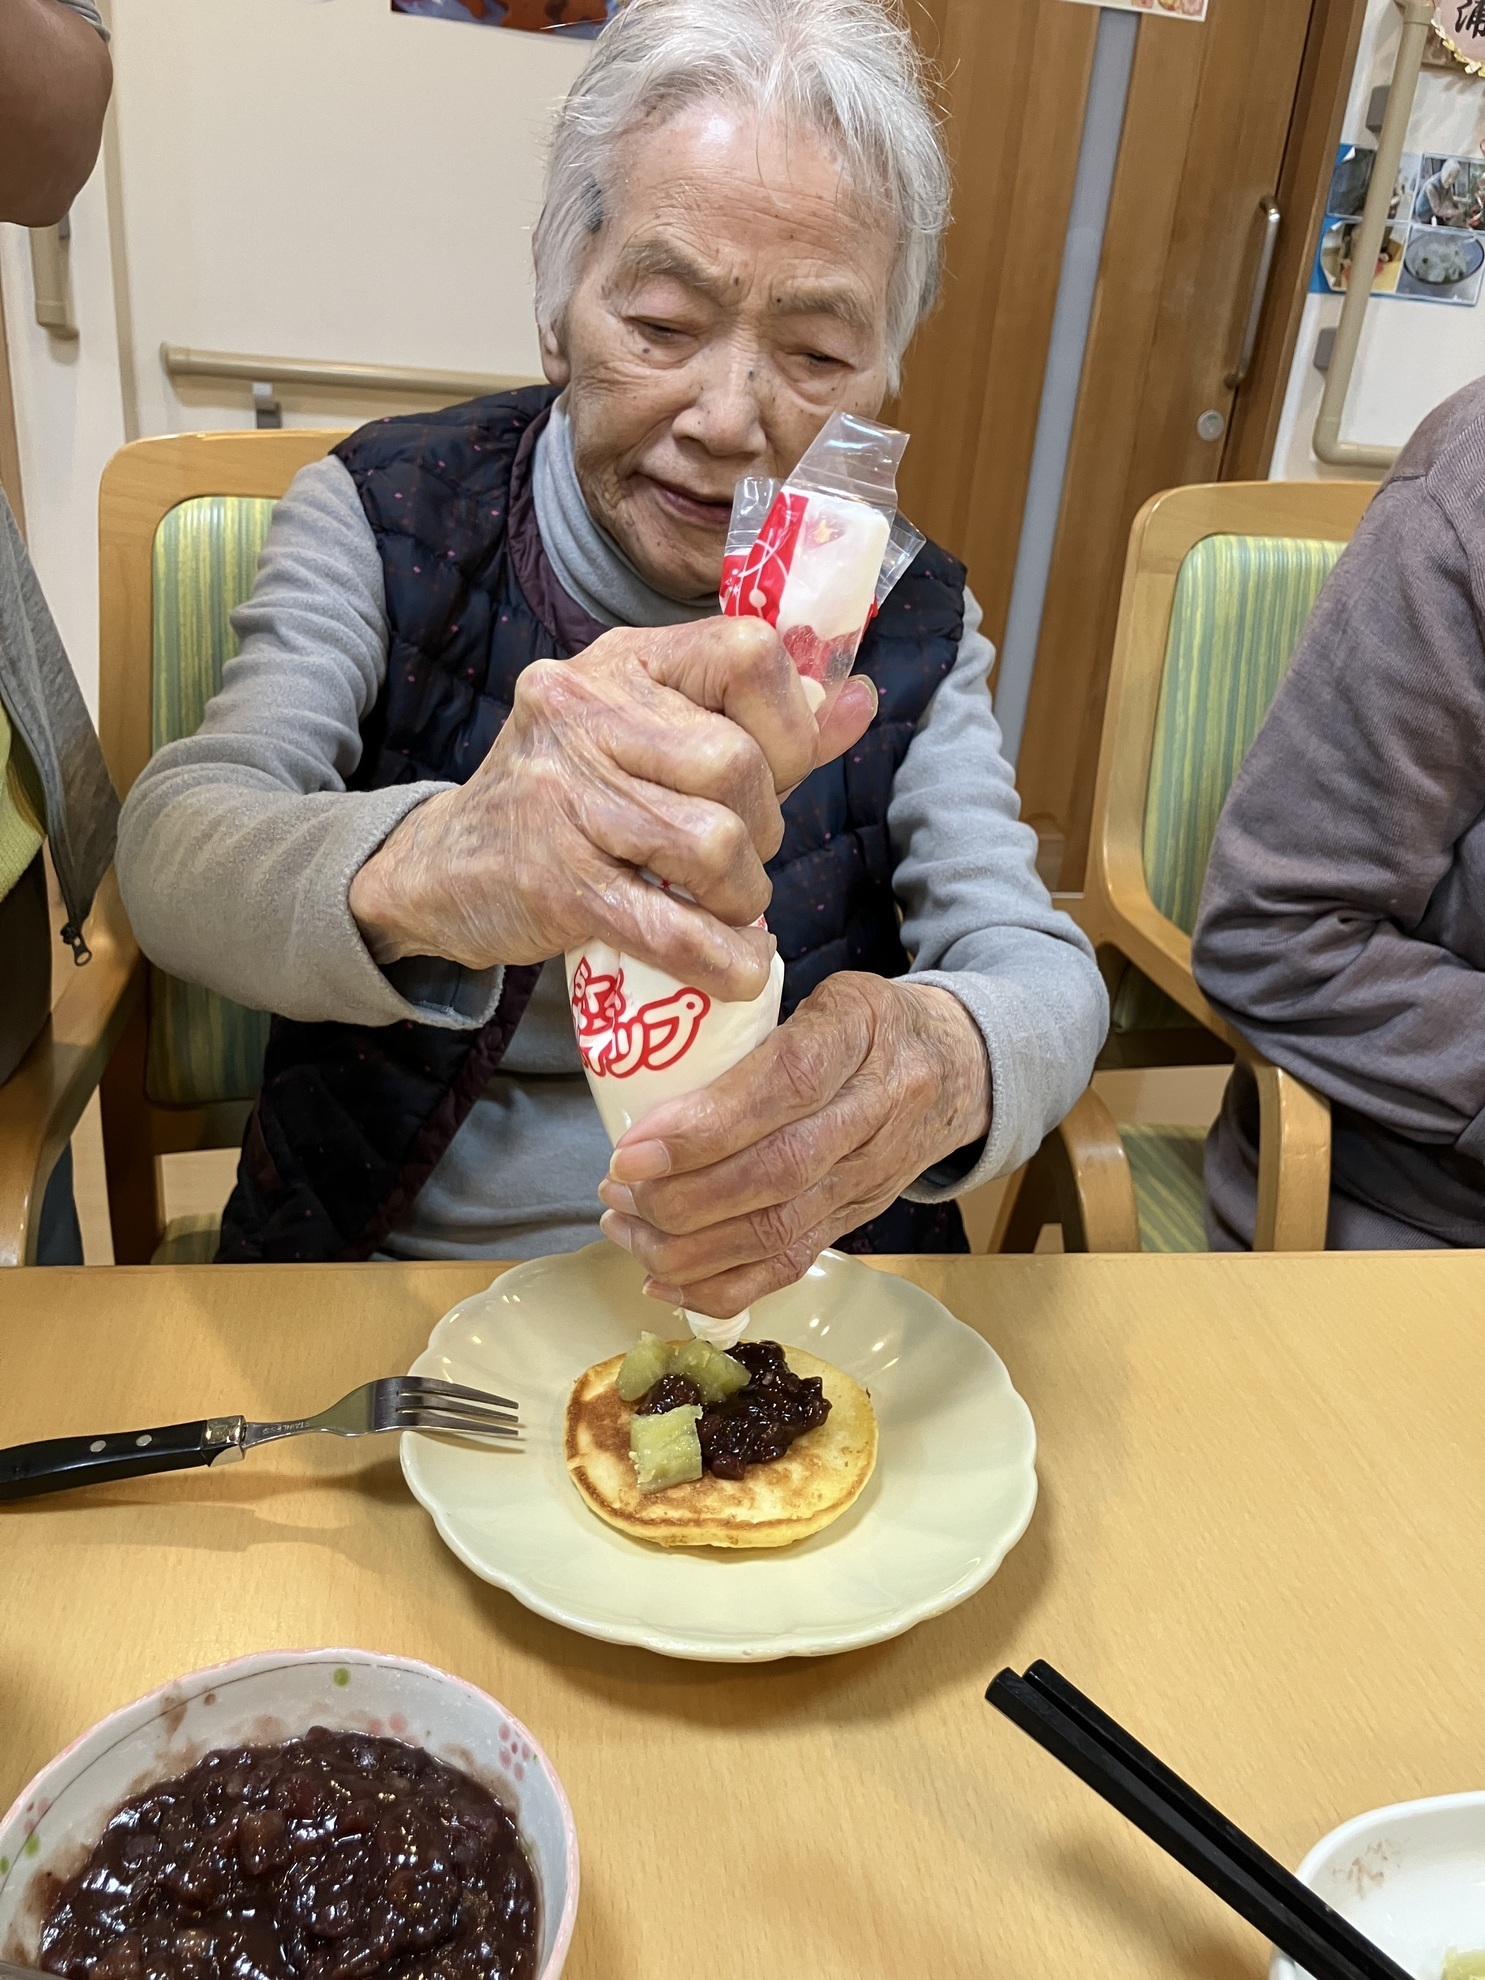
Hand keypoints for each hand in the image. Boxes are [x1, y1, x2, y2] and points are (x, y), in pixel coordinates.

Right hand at [348, 618, 876, 1001]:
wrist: (442, 869)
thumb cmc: (572, 801)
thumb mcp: (655, 738)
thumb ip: (761, 724)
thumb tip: (856, 699)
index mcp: (625, 662)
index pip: (747, 653)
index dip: (791, 725)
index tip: (778, 776)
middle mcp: (584, 711)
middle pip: (736, 764)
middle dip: (765, 829)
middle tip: (739, 862)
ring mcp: (563, 794)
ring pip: (714, 844)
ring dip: (741, 897)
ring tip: (723, 908)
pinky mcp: (553, 880)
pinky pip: (670, 927)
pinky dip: (722, 960)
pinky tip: (733, 969)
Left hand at [595, 976, 991, 1317]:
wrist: (963, 1067)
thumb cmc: (871, 1023)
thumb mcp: (830, 992)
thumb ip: (756, 1020)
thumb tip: (648, 1060)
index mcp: (861, 1032)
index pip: (785, 1086)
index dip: (705, 1126)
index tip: (633, 1147)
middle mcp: (877, 1110)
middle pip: (777, 1173)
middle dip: (681, 1196)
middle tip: (615, 1187)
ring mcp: (871, 1175)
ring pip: (778, 1230)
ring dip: (688, 1245)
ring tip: (624, 1225)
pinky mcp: (858, 1219)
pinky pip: (790, 1265)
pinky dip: (722, 1285)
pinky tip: (662, 1279)